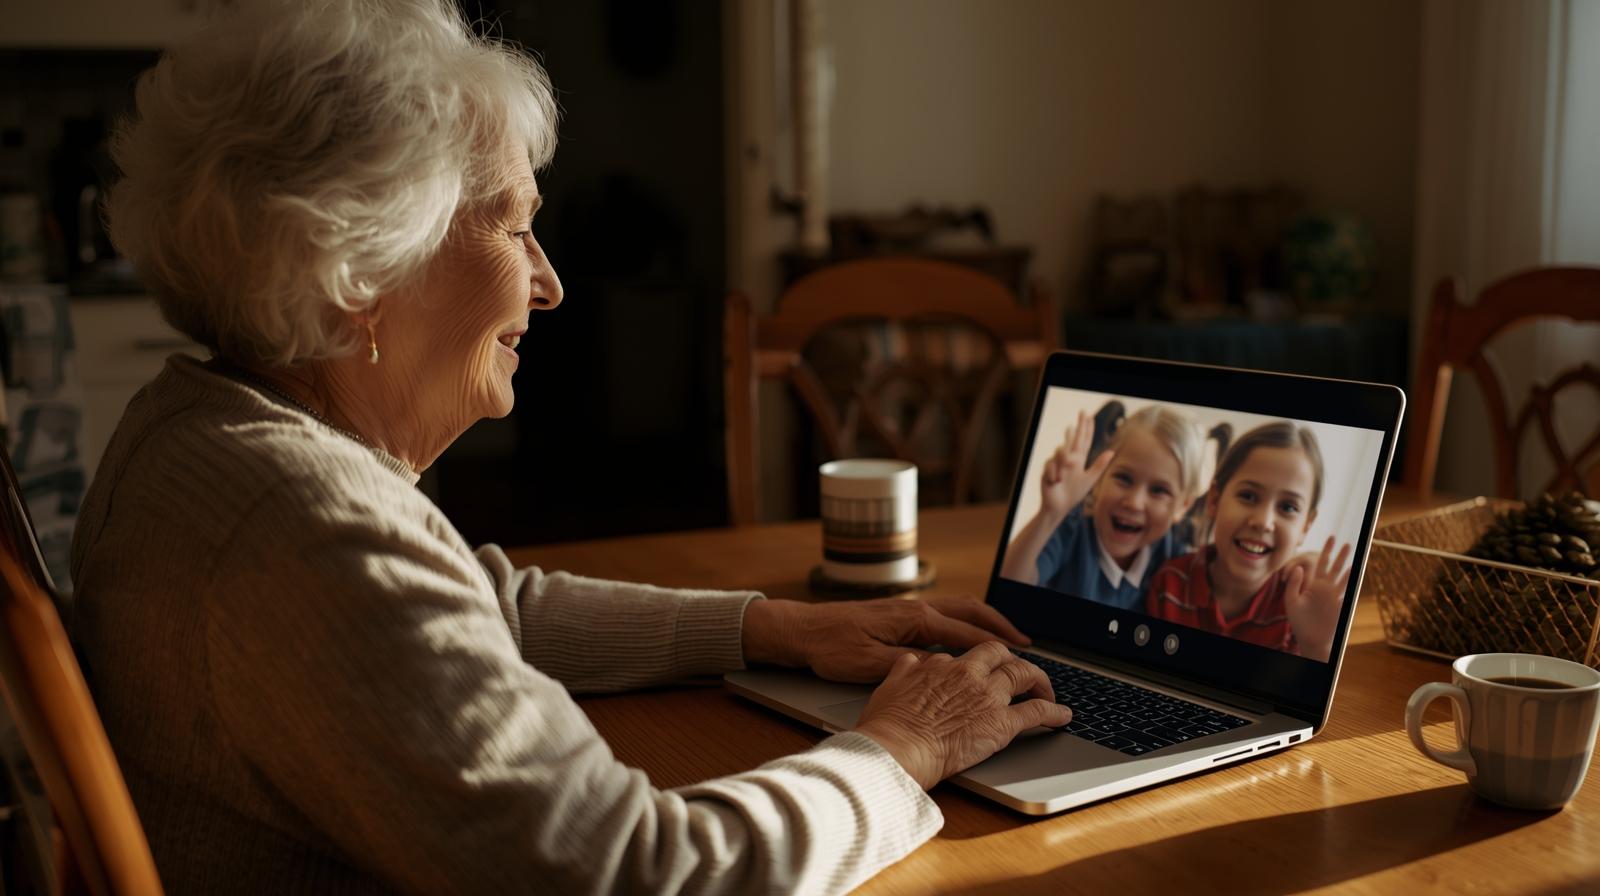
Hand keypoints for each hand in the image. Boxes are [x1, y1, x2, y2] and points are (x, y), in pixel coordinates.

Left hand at [741, 595, 1030, 682]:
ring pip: (957, 608)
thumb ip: (909, 666)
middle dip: (1000, 625)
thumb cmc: (832, 648)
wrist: (803, 630)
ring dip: (984, 620)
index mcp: (914, 618)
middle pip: (970, 611)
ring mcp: (908, 608)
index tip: (1022, 658)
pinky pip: (943, 613)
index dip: (997, 646)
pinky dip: (964, 621)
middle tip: (1026, 643)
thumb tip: (943, 670)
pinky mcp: (899, 614)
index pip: (966, 632)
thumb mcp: (870, 664)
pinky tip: (966, 637)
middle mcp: (916, 607)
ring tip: (1006, 637)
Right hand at [854, 642, 1071, 788]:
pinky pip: (1037, 711)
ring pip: (1024, 674)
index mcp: (940, 665)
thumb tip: (910, 661)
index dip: (976, 665)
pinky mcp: (1002, 723)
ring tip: (1047, 691)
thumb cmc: (887, 726)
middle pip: (1000, 654)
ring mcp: (987, 696)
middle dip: (1012, 660)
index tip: (979, 673)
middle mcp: (967, 674)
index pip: (965, 657)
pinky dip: (1054, 711)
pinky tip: (1063, 716)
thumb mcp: (888, 686)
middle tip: (1019, 673)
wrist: (897, 748)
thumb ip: (903, 671)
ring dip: (1039, 681)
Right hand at [1040, 410, 1113, 520]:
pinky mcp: (1047, 469)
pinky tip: (1055, 481)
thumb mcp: (1089, 479)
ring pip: (1060, 450)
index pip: (1084, 441)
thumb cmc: (1074, 494)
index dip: (1087, 429)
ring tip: (1066, 469)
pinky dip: (1054, 473)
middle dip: (1079, 425)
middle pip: (1073, 438)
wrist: (1059, 507)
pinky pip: (1050, 465)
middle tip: (1083, 412)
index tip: (1089, 417)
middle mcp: (1068, 458)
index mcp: (1078, 460)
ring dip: (1063, 459)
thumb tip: (1111, 451)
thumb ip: (1099, 465)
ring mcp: (1056, 462)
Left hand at [1283, 536, 1352, 661]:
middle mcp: (1326, 588)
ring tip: (1353, 555)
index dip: (1326, 550)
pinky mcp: (1339, 605)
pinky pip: (1346, 591)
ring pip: (1342, 577)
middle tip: (1346, 543)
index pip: (1321, 563)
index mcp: (1314, 584)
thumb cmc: (1299, 621)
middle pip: (1334, 567)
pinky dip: (1350, 582)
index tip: (1332, 537)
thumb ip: (1294, 584)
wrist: (1309, 638)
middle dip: (1340, 555)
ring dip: (1347, 566)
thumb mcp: (1291, 600)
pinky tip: (1353, 572)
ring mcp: (1334, 596)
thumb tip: (1299, 568)